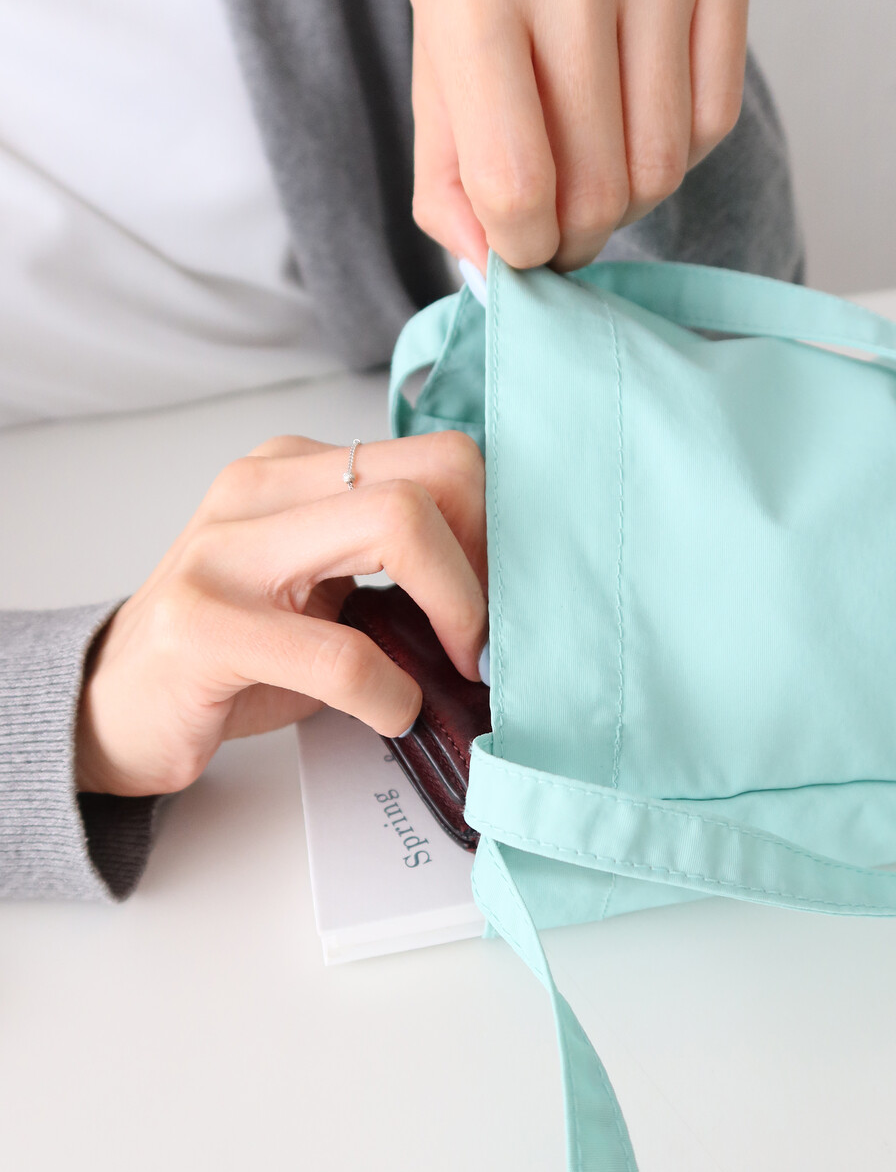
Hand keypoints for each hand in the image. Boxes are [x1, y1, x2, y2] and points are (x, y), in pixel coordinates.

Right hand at [75, 430, 486, 796]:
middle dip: (485, 568)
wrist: (116, 709)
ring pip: (397, 528)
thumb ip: (390, 565)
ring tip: (455, 669)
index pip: (438, 457)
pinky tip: (391, 713)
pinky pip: (345, 656)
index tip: (500, 600)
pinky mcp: (206, 626)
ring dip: (457, 616)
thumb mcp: (317, 588)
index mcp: (294, 468)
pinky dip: (393, 696)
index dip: (494, 531)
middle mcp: (259, 487)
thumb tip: (502, 589)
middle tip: (487, 640)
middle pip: (430, 480)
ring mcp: (226, 550)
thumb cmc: (232, 655)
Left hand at [408, 0, 749, 271]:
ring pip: (664, 167)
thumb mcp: (437, 33)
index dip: (521, 250)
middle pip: (599, 190)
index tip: (521, 251)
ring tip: (595, 164)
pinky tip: (639, 116)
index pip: (516, 184)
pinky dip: (677, 149)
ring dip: (626, 200)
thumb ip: (446, 159)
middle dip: (575, 238)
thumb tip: (485, 265)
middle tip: (559, 226)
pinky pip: (714, 119)